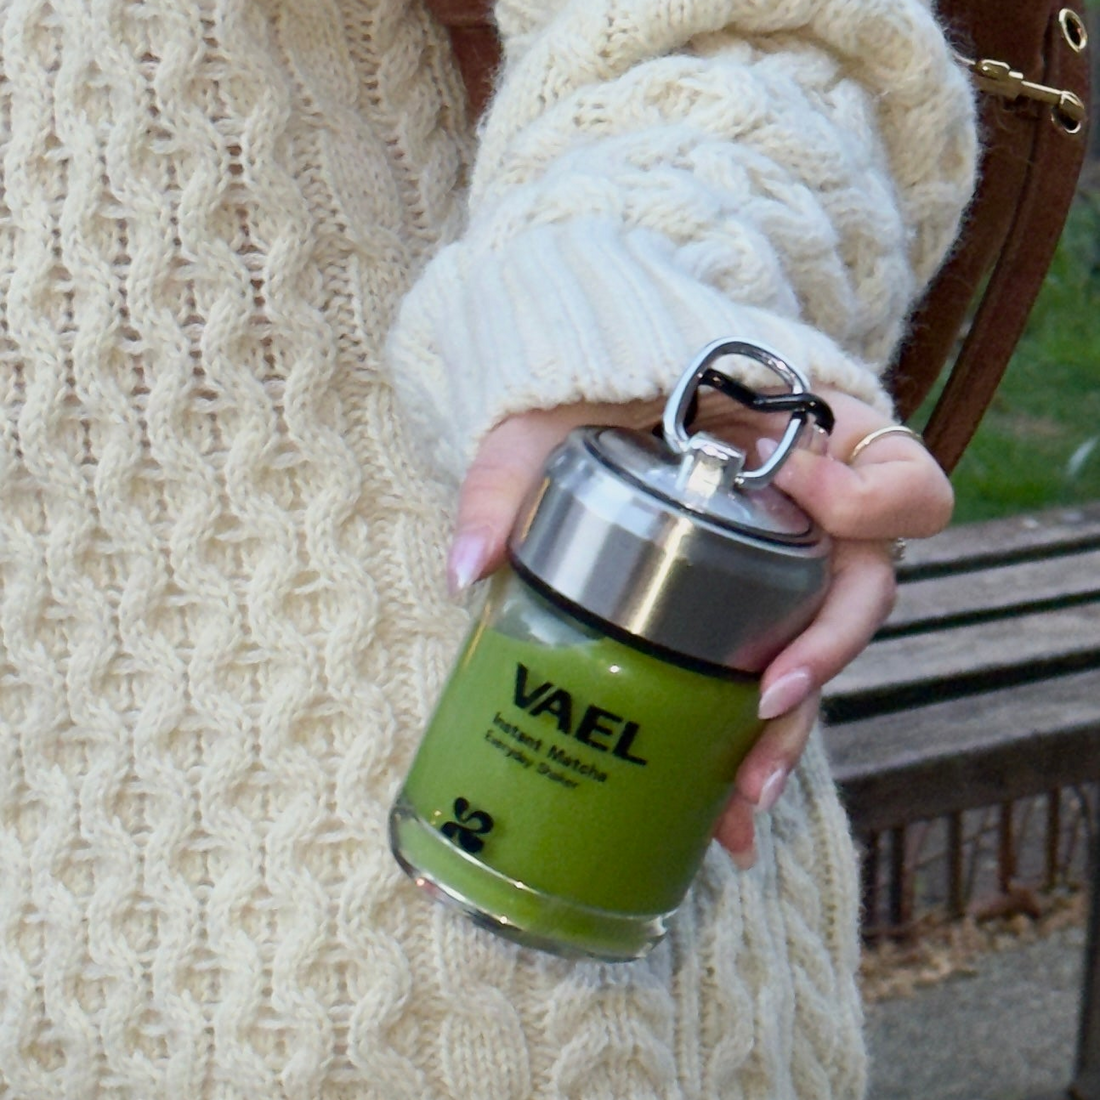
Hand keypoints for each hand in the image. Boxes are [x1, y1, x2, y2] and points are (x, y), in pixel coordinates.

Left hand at [449, 387, 952, 867]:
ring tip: (742, 790)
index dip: (866, 494)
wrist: (589, 411)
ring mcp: (790, 562)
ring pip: (825, 648)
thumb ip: (505, 479)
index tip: (802, 497)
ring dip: (793, 722)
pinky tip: (725, 802)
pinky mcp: (756, 608)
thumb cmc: (584, 397)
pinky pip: (779, 670)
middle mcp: (814, 506)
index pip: (890, 465)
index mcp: (800, 432)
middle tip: (765, 697)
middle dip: (827, 648)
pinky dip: (758, 737)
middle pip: (869, 582)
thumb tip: (470, 569)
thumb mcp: (545, 419)